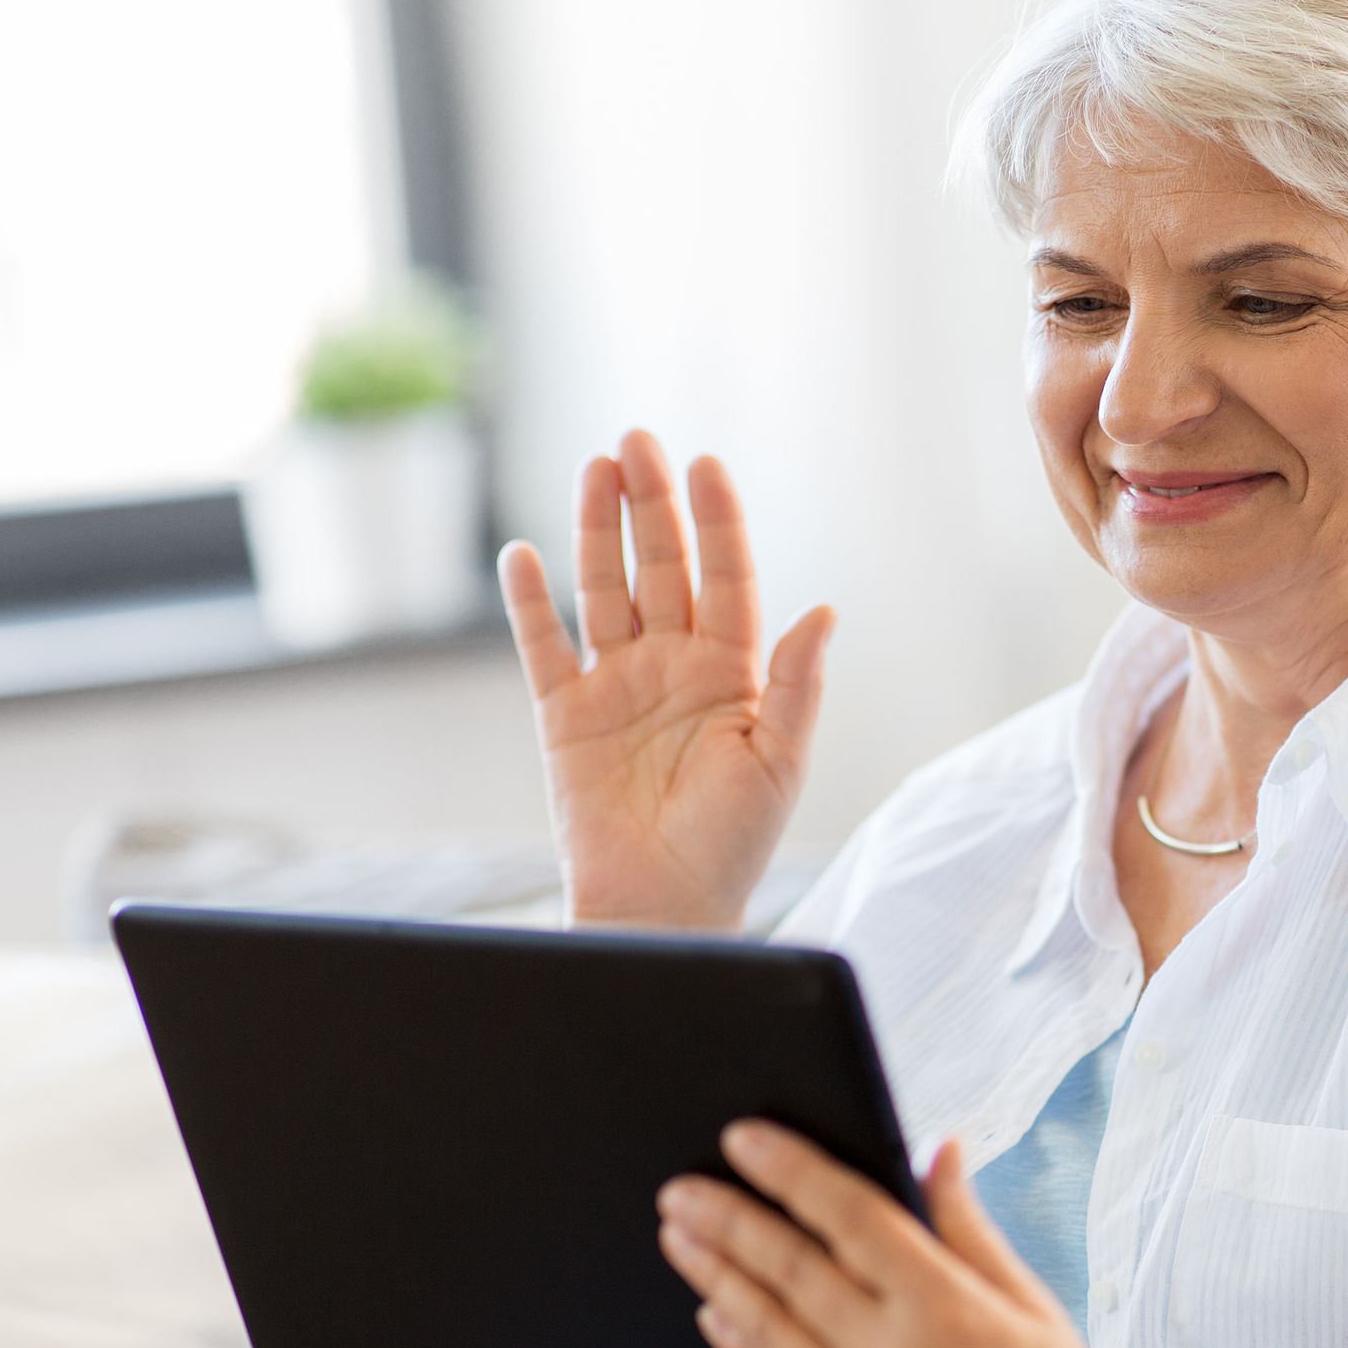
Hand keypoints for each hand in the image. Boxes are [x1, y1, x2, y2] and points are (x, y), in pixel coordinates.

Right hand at [498, 432, 832, 931]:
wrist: (663, 907)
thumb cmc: (731, 844)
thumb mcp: (778, 763)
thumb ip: (794, 685)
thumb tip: (824, 612)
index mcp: (732, 673)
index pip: (726, 577)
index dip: (718, 522)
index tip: (707, 463)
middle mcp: (673, 667)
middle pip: (661, 567)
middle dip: (651, 504)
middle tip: (637, 440)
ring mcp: (616, 686)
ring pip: (605, 590)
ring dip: (597, 531)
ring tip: (594, 469)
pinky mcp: (563, 716)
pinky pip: (545, 647)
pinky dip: (530, 603)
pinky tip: (523, 554)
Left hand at [659, 1125, 1185, 1347]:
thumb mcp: (1030, 1302)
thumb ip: (965, 1225)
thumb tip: (934, 1148)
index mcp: (949, 1311)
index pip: (849, 1218)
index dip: (790, 1170)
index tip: (744, 1137)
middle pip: (790, 1270)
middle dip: (728, 1220)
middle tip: (681, 1186)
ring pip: (765, 1328)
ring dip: (715, 1276)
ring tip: (679, 1235)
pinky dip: (739, 1343)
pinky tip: (717, 1310)